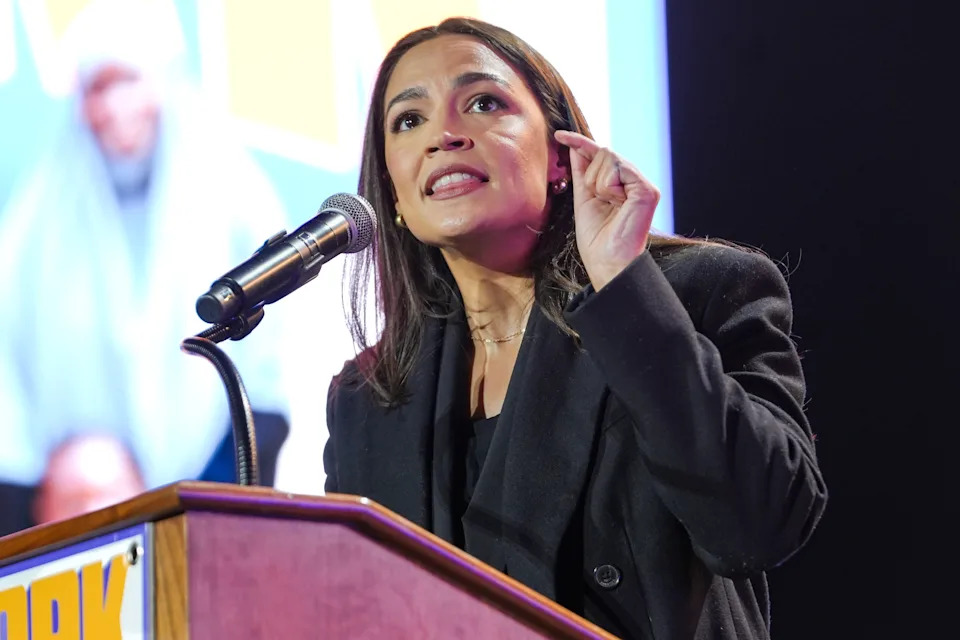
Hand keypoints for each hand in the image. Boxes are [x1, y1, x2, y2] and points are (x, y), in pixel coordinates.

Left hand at [554, 130, 659, 289]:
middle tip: (599, 200)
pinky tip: (616, 202)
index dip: (579, 142)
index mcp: (621, 184)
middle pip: (603, 151)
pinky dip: (607, 185)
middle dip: (590, 176)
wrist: (606, 261)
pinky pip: (617, 167)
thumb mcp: (583, 198)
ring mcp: (643, 184)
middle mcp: (635, 181)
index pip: (600, 154)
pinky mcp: (647, 190)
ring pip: (608, 156)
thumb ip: (582, 172)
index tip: (559, 135)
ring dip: (598, 182)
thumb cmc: (596, 239)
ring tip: (608, 204)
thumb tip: (574, 146)